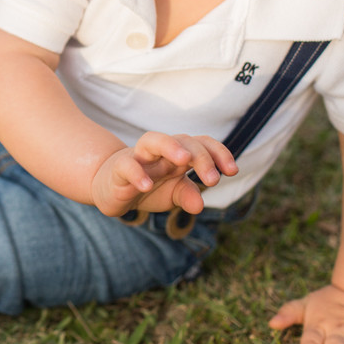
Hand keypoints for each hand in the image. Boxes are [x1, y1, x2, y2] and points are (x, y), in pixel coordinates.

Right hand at [91, 131, 236, 216]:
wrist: (111, 188)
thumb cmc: (148, 186)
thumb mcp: (172, 194)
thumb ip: (187, 195)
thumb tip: (200, 204)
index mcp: (178, 155)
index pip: (201, 144)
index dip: (218, 153)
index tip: (231, 171)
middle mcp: (160, 152)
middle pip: (183, 140)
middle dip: (201, 156)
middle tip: (212, 180)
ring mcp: (139, 157)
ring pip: (153, 139)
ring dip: (169, 145)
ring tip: (183, 160)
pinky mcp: (118, 169)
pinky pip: (127, 165)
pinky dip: (136, 173)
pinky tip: (146, 186)